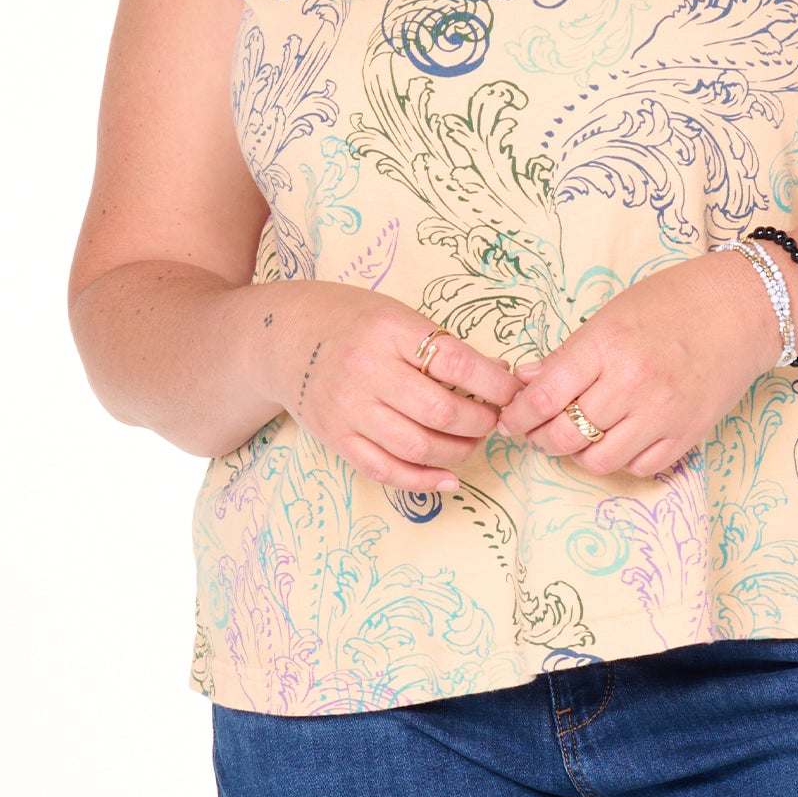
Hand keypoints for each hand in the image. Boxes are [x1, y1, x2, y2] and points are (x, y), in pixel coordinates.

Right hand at [273, 285, 523, 492]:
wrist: (284, 338)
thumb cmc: (352, 321)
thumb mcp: (398, 315)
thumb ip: (441, 346)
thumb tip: (498, 376)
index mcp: (389, 331)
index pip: (455, 364)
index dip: (494, 385)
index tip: (513, 393)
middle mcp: (366, 371)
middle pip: (440, 412)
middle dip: (480, 423)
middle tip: (494, 420)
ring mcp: (348, 409)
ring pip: (417, 447)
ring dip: (458, 452)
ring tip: (473, 442)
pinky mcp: (336, 438)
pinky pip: (385, 470)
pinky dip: (423, 481)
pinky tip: (449, 478)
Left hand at [495, 249, 786, 478]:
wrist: (744, 309)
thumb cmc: (675, 301)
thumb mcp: (612, 313)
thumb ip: (569, 353)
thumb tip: (525, 379)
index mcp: (607, 344)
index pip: (545, 396)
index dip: (518, 415)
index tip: (510, 419)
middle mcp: (632, 383)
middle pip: (565, 435)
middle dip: (541, 438)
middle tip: (536, 430)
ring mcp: (662, 414)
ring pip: (598, 460)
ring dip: (578, 453)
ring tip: (576, 436)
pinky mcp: (687, 435)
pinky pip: (638, 467)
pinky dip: (620, 459)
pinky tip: (617, 438)